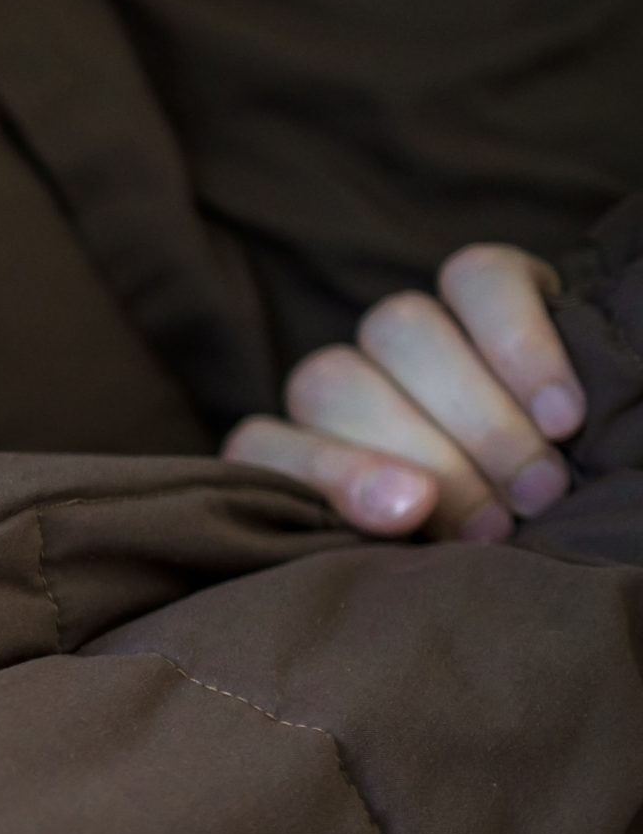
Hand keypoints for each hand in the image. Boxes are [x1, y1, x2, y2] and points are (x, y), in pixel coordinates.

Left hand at [223, 243, 586, 540]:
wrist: (573, 482)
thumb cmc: (484, 538)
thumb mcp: (426, 554)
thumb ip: (396, 533)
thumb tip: (404, 508)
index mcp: (300, 450)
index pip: (261, 444)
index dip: (328, 474)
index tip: (408, 515)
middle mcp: (340, 381)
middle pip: (339, 386)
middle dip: (429, 461)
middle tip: (499, 525)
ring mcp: (404, 327)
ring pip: (402, 329)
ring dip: (480, 416)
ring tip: (538, 485)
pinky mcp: (482, 279)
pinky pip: (481, 280)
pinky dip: (524, 347)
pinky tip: (561, 416)